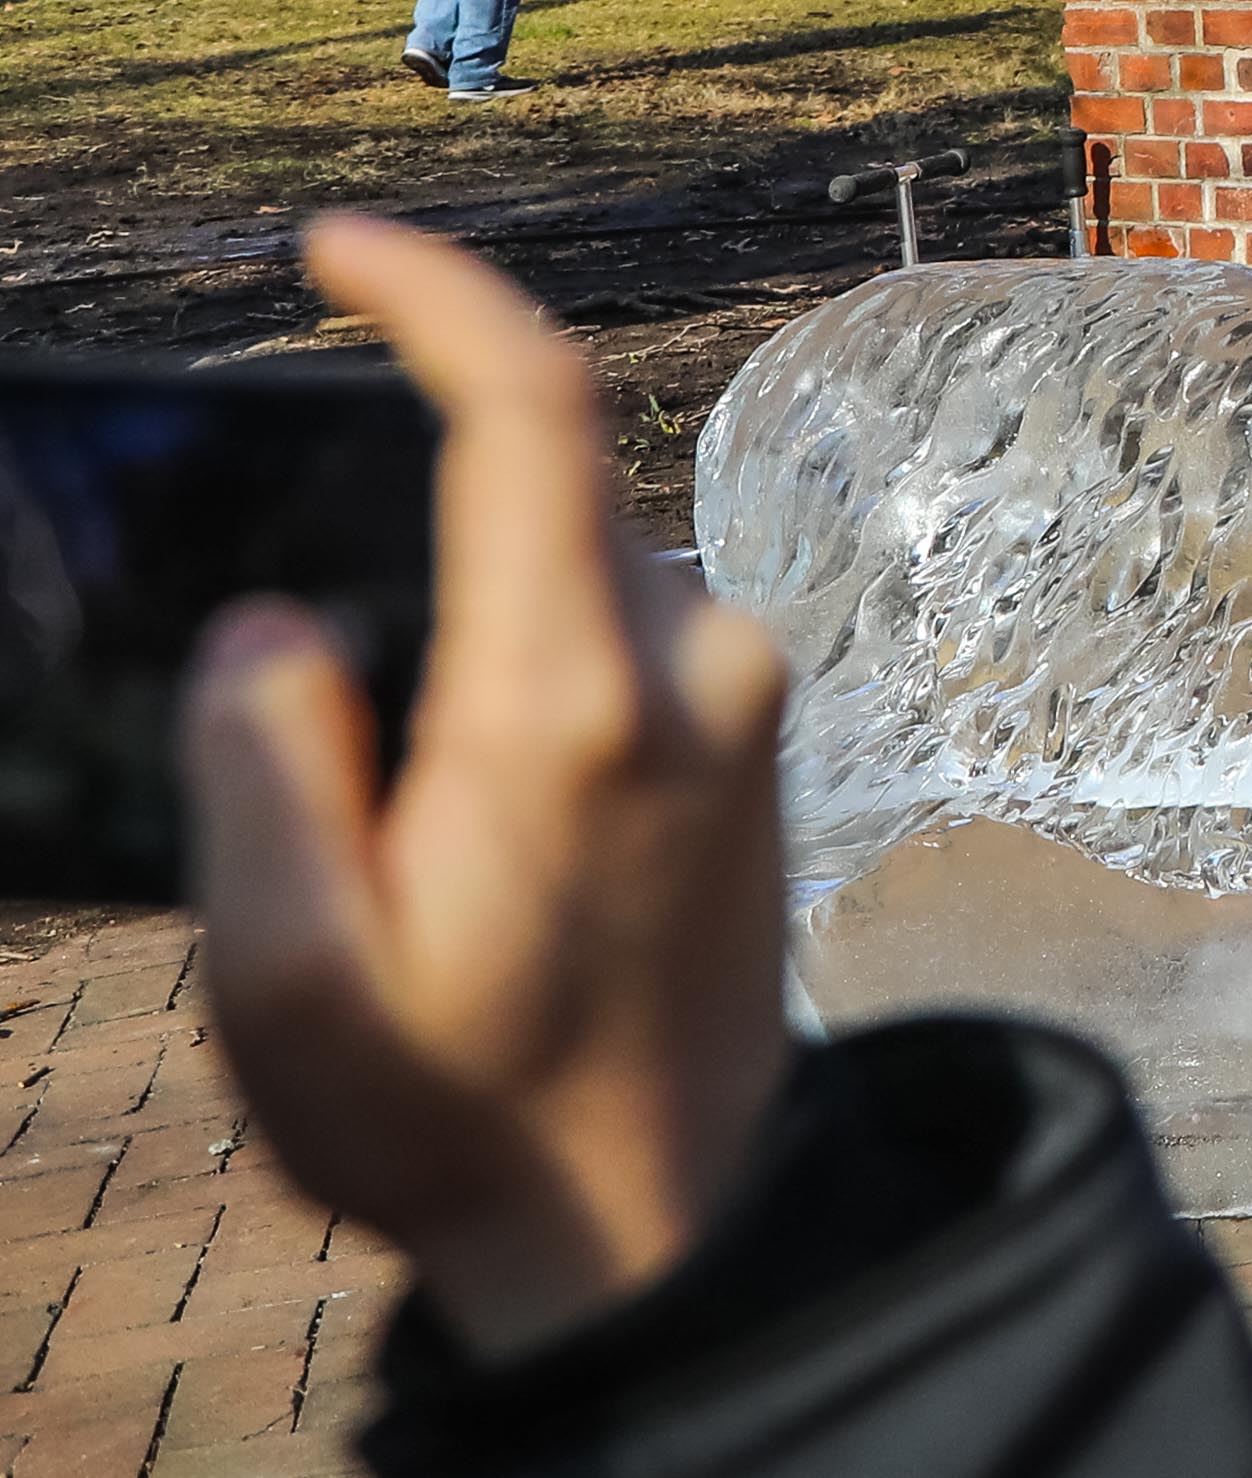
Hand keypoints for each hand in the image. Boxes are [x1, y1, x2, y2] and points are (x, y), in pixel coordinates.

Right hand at [185, 215, 796, 1359]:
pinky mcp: (763, 737)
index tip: (339, 250)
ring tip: (404, 835)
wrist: (658, 1226)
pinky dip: (528, 672)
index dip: (436, 294)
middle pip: (531, 506)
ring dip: (468, 640)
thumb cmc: (458, 1113)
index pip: (531, 410)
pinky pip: (621, 639)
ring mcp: (750, 701)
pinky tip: (472, 825)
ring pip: (569, 579)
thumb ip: (263, 765)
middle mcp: (698, 669)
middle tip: (329, 755)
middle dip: (402, 559)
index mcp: (576, 701)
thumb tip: (278, 623)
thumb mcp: (288, 970)